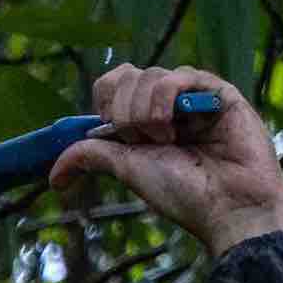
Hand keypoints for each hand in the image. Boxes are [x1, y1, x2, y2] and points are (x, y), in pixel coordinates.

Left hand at [46, 63, 282, 258]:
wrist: (228, 207)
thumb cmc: (183, 194)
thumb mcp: (126, 170)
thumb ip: (91, 156)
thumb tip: (54, 175)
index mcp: (143, 119)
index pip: (111, 84)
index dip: (104, 104)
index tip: (115, 135)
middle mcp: (166, 104)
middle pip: (125, 77)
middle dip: (122, 113)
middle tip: (141, 142)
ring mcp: (192, 96)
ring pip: (148, 76)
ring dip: (143, 113)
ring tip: (167, 141)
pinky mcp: (218, 91)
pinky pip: (179, 75)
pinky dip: (165, 101)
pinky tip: (178, 128)